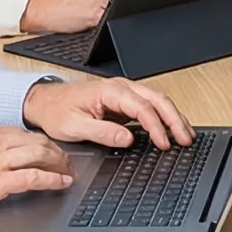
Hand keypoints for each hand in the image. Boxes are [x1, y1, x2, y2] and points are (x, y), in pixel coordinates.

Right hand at [0, 124, 73, 230]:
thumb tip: (2, 156)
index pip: (22, 133)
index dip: (42, 142)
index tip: (51, 149)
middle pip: (36, 141)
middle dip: (56, 151)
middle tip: (67, 161)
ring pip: (40, 155)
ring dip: (59, 164)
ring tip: (68, 171)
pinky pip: (34, 177)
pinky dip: (53, 179)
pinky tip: (62, 183)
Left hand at [22, 75, 193, 149]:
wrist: (46, 103)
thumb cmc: (57, 111)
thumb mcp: (74, 126)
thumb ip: (102, 132)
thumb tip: (127, 138)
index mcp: (110, 91)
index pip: (142, 107)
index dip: (156, 126)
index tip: (163, 143)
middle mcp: (121, 88)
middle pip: (158, 99)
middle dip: (174, 119)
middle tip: (185, 139)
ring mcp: (125, 93)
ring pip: (158, 101)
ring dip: (174, 117)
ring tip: (186, 135)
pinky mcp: (125, 102)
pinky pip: (151, 107)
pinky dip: (165, 117)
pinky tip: (172, 129)